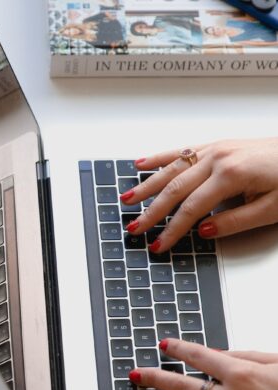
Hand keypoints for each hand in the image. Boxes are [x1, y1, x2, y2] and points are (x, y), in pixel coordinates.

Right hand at [122, 138, 277, 251]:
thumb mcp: (273, 209)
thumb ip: (236, 222)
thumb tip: (202, 231)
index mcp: (231, 175)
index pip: (191, 209)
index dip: (172, 229)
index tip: (158, 244)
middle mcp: (218, 158)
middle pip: (174, 188)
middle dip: (151, 211)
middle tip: (135, 227)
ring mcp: (215, 149)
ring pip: (172, 169)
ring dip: (146, 185)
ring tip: (127, 199)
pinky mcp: (217, 145)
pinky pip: (181, 150)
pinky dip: (159, 157)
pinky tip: (141, 163)